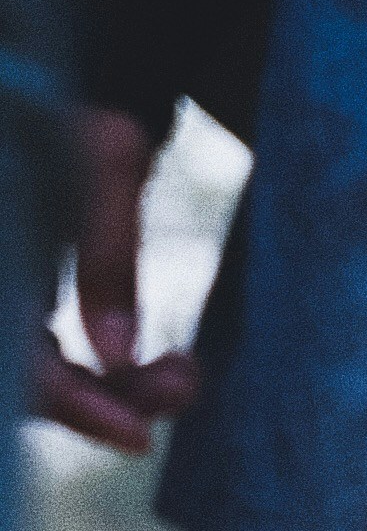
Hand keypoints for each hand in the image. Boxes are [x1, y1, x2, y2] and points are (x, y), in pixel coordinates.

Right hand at [30, 109, 190, 452]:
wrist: (37, 96)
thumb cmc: (66, 111)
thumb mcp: (102, 157)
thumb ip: (107, 254)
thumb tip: (118, 355)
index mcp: (2, 261)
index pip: (23, 370)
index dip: (75, 409)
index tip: (142, 435)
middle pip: (30, 387)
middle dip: (110, 402)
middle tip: (185, 382)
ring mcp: (4, 298)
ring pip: (40, 381)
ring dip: (113, 394)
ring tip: (181, 371)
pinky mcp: (16, 305)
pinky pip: (45, 363)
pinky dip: (101, 377)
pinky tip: (157, 363)